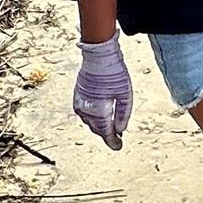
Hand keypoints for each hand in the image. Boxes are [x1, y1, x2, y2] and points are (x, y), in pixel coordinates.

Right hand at [74, 32, 132, 149]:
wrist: (98, 55)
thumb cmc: (114, 73)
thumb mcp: (125, 94)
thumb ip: (123, 114)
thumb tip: (120, 130)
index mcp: (99, 110)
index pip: (105, 133)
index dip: (112, 141)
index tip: (118, 147)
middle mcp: (86, 109)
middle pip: (97, 129)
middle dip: (107, 134)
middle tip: (117, 138)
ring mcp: (80, 102)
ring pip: (89, 122)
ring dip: (99, 126)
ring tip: (110, 127)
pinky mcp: (77, 96)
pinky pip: (84, 113)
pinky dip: (92, 118)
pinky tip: (99, 115)